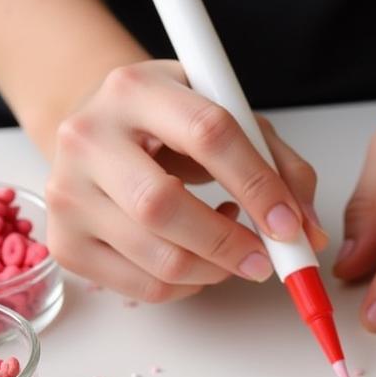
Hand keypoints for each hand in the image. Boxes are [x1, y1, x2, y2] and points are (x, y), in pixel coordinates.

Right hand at [45, 60, 326, 301]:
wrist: (102, 134)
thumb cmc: (174, 129)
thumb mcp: (232, 121)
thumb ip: (281, 168)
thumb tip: (310, 233)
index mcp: (135, 88)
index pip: (207, 134)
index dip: (257, 185)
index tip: (289, 225)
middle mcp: (86, 135)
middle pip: (162, 207)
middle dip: (229, 244)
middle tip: (266, 261)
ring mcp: (67, 192)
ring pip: (156, 256)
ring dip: (214, 271)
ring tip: (232, 251)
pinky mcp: (65, 242)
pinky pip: (143, 288)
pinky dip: (187, 287)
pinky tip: (194, 257)